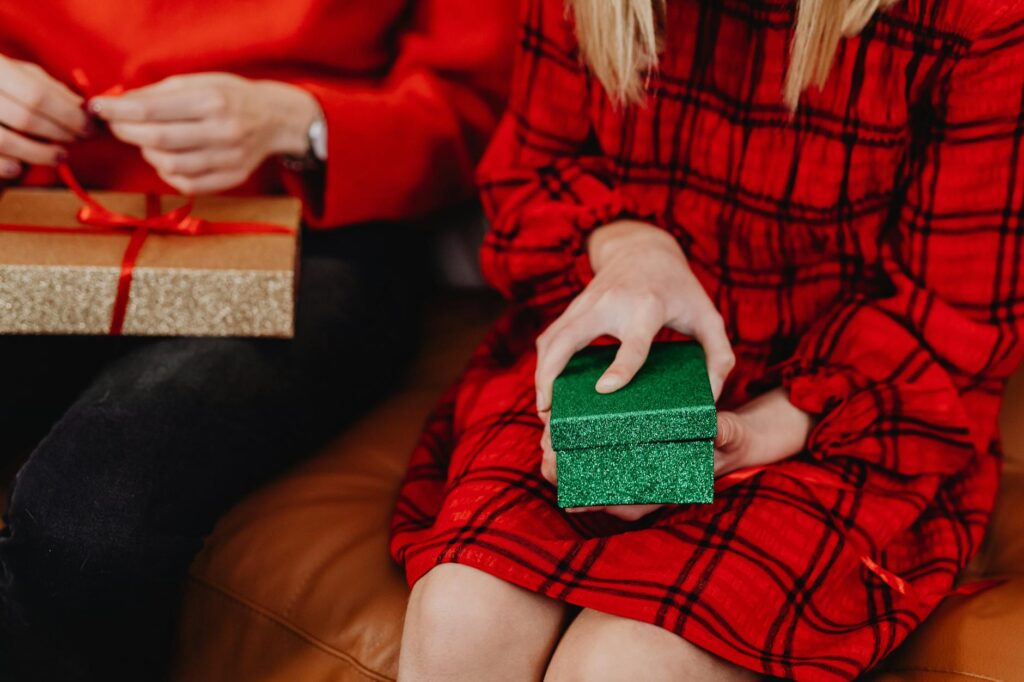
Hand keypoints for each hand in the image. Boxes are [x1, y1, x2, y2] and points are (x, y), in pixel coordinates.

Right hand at [0, 54, 90, 176]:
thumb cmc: (1, 91)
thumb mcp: (20, 77)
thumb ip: (50, 89)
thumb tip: (85, 106)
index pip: (37, 93)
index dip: (70, 114)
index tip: (92, 128)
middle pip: (25, 116)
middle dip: (60, 133)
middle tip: (79, 141)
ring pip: (5, 140)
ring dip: (39, 153)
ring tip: (59, 156)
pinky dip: (7, 167)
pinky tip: (21, 168)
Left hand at [90, 73, 321, 194]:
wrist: (276, 119)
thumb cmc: (233, 96)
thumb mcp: (200, 81)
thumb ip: (161, 92)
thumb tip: (120, 102)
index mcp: (214, 100)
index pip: (153, 109)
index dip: (119, 110)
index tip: (98, 108)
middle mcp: (223, 131)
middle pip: (158, 139)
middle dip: (127, 132)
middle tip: (114, 125)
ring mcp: (230, 159)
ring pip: (170, 165)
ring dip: (147, 153)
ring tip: (146, 140)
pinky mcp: (232, 178)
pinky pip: (188, 184)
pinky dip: (168, 173)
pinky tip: (166, 159)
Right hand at [535, 220, 734, 521]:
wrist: (643, 248)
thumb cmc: (679, 288)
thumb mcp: (708, 316)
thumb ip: (719, 355)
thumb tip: (711, 396)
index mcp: (646, 307)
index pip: (632, 342)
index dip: (620, 368)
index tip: (604, 390)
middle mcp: (609, 303)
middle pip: (568, 338)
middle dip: (552, 375)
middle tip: (549, 413)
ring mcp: (585, 304)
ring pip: (551, 339)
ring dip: (541, 374)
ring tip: (544, 409)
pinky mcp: (572, 308)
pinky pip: (550, 337)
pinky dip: (543, 363)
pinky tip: (546, 388)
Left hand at [541, 388, 812, 520]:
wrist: (728, 442)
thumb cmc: (725, 443)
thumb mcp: (729, 437)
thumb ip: (723, 433)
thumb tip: (715, 427)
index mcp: (652, 496)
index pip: (607, 503)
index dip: (578, 490)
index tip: (561, 464)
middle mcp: (633, 492)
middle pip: (584, 490)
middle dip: (559, 468)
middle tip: (548, 440)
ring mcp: (624, 476)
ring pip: (578, 475)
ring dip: (558, 456)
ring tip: (546, 430)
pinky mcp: (620, 457)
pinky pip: (586, 458)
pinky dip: (569, 444)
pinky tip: (556, 424)